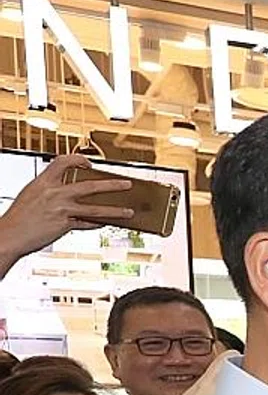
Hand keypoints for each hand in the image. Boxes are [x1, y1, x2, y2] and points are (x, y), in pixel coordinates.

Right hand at [0, 154, 133, 265]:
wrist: (9, 234)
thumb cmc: (18, 216)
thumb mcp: (31, 194)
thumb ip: (49, 190)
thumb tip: (66, 189)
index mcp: (43, 182)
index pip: (63, 162)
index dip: (78, 160)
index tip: (89, 164)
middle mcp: (55, 194)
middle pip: (90, 186)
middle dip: (112, 185)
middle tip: (127, 184)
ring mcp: (62, 210)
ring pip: (96, 209)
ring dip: (115, 210)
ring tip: (129, 212)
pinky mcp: (65, 225)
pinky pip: (86, 223)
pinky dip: (97, 223)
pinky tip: (106, 223)